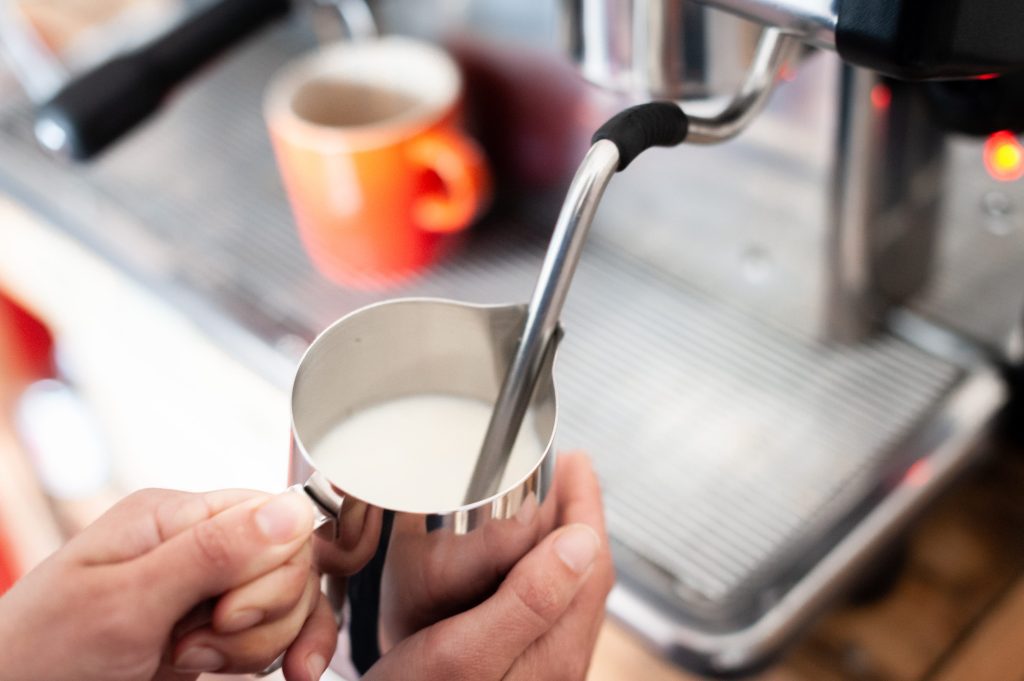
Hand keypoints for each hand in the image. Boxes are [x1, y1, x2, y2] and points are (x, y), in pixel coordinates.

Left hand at [0, 488, 337, 680]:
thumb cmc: (40, 658)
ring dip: (259, 646)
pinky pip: (278, 635)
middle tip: (200, 643)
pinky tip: (288, 672)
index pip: (274, 518)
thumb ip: (212, 553)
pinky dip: (284, 654)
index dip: (271, 569)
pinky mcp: (214, 636)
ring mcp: (207, 594)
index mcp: (173, 518)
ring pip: (289, 604)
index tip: (228, 614)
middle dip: (263, 614)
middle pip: (290, 564)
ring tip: (194, 664)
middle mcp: (196, 549)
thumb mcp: (127, 603)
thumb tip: (293, 509)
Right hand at [365, 452, 614, 679]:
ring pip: (564, 592)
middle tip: (560, 472)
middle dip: (577, 516)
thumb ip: (529, 599)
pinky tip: (512, 566)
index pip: (592, 563)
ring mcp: (537, 672)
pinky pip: (541, 611)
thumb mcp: (466, 651)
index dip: (586, 505)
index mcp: (555, 652)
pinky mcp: (514, 676)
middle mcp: (556, 664)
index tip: (576, 462)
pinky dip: (537, 573)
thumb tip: (583, 541)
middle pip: (583, 574)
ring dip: (559, 542)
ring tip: (540, 505)